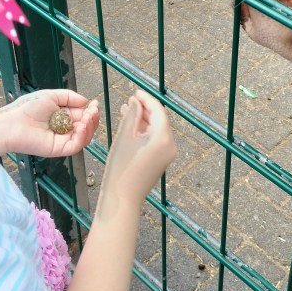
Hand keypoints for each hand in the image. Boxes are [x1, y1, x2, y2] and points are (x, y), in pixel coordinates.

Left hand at [0, 90, 98, 158]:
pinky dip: (82, 137)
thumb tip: (86, 101)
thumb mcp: (51, 95)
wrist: (12, 122)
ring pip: (84, 137)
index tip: (95, 104)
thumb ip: (69, 97)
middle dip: (93, 118)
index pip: (82, 115)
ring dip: (90, 127)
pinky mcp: (59, 150)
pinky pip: (75, 146)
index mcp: (62, 116)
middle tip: (93, 111)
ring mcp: (62, 140)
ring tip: (88, 118)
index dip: (90, 111)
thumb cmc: (27, 107)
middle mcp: (64, 129)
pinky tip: (81, 127)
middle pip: (86, 127)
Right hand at [99, 89, 175, 211]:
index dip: (146, 99)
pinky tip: (130, 126)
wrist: (122, 199)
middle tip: (129, 99)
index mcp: (163, 138)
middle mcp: (170, 145)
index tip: (135, 91)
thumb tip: (136, 101)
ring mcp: (167, 154)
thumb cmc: (121, 169)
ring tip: (126, 110)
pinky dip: (144, 131)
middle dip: (144, 108)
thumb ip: (132, 115)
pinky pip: (154, 140)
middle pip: (159, 119)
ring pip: (156, 129)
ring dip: (142, 119)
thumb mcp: (124, 137)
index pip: (158, 111)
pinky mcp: (161, 160)